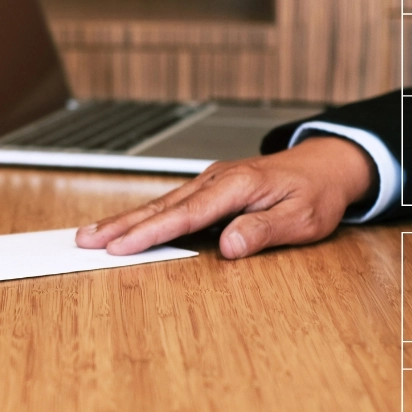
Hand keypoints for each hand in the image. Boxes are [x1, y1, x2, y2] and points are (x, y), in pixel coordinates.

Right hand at [75, 137, 377, 258]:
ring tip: (92, 234)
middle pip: (159, 207)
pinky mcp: (208, 188)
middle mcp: (215, 180)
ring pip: (159, 204)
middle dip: (120, 225)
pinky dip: (143, 215)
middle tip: (85, 240)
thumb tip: (229, 246)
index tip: (119, 247)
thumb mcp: (302, 218)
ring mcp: (209, 182)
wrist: (326, 165)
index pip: (184, 216)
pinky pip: (169, 203)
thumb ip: (263, 231)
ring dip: (124, 220)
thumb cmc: (316, 193)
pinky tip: (125, 225)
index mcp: (235, 187)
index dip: (149, 233)